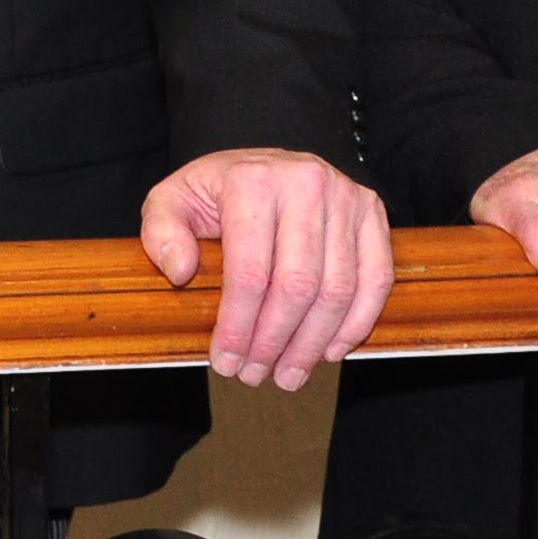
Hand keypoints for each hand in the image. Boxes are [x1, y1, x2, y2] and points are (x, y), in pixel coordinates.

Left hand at [138, 149, 394, 388]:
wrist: (267, 163)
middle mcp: (305, 182)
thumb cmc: (218, 190)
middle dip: (275, 342)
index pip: (249, 271)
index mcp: (252, 180)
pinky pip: (375, 279)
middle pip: (297, 286)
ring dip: (312, 343)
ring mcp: (346, 196)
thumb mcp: (172, 199)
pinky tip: (329, 351)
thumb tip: (180, 271)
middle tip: (256, 375)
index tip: (226, 362)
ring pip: (337, 289)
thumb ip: (162, 232)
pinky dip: (356, 323)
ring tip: (288, 374)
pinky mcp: (373, 212)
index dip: (238, 326)